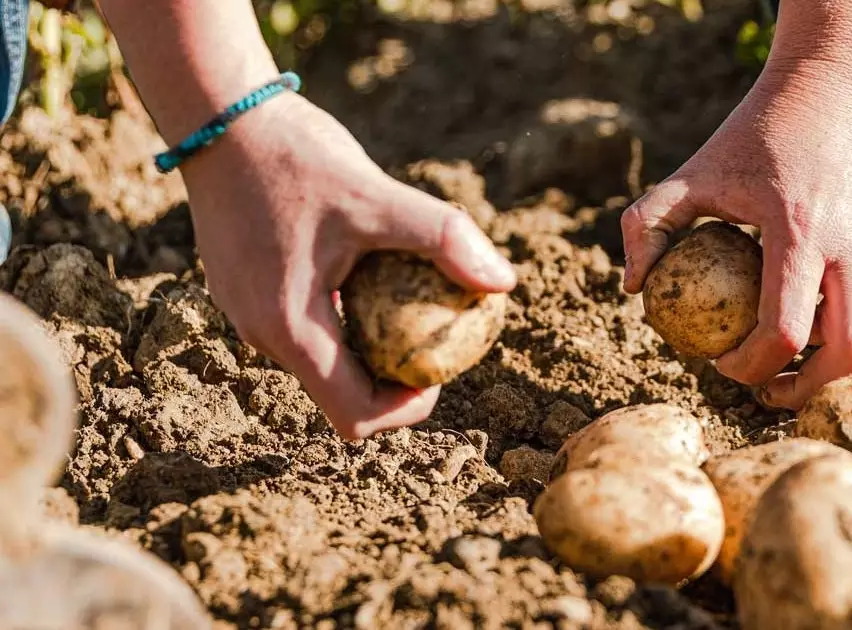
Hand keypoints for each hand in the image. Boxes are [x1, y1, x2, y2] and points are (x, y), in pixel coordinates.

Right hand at [178, 93, 516, 438]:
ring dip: (367, 341)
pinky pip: (301, 324)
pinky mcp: (242, 290)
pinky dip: (341, 312)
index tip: (441, 370)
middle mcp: (260, 334)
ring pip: (320, 357)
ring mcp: (245, 314)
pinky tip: (364, 265)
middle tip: (434, 328)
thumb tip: (504, 283)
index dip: (407, 409)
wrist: (217, 114)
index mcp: (289, 328)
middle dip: (393, 376)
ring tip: (403, 291)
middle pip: (339, 391)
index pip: (355, 414)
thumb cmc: (295, 155)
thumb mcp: (377, 194)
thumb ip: (443, 239)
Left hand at [621, 60, 851, 409]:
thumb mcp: (690, 173)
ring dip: (819, 345)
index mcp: (800, 231)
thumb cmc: (752, 132)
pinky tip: (807, 274)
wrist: (834, 79)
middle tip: (770, 393)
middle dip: (809, 391)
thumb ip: (647, 226)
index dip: (750, 368)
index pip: (783, 333)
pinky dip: (836, 301)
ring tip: (779, 337)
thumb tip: (635, 289)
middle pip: (851, 355)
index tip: (721, 364)